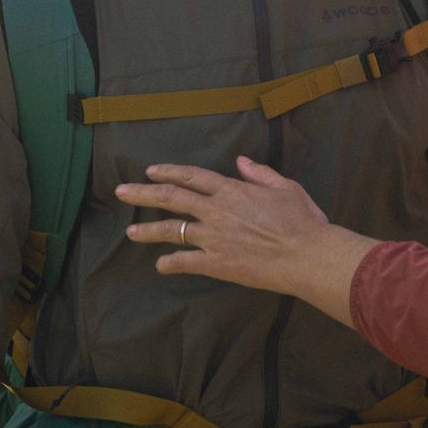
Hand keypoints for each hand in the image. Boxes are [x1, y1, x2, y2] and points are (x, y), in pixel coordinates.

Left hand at [118, 158, 376, 326]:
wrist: (306, 255)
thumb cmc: (302, 221)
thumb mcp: (284, 187)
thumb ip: (259, 174)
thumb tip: (240, 162)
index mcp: (231, 190)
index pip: (192, 176)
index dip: (169, 172)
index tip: (150, 171)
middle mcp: (216, 211)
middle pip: (171, 198)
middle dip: (143, 193)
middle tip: (121, 192)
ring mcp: (213, 238)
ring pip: (172, 230)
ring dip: (149, 231)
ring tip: (130, 233)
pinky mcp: (216, 264)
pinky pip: (186, 262)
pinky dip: (170, 263)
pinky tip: (160, 265)